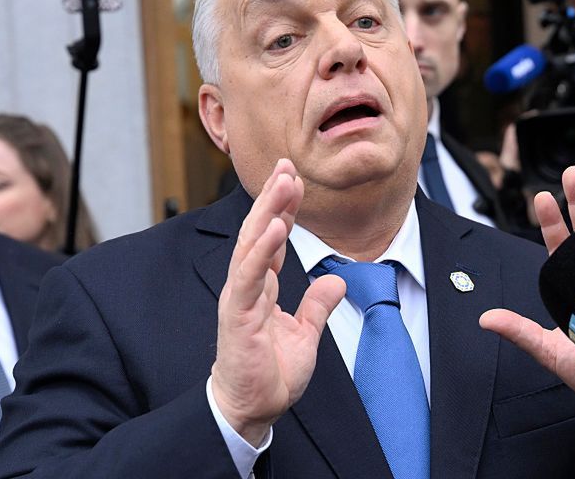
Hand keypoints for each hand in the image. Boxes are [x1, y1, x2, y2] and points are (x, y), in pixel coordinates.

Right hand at [211, 159, 345, 444]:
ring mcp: (241, 298)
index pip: (273, 238)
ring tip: (283, 183)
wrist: (251, 409)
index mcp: (262, 286)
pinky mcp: (238, 316)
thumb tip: (336, 282)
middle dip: (273, 197)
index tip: (295, 178)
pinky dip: (261, 249)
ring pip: (253, 245)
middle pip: (260, 231)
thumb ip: (316, 306)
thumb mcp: (305, 335)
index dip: (284, 207)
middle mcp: (248, 286)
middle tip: (287, 165)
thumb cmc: (270, 374)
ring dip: (268, 211)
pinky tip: (274, 225)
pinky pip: (249, 276)